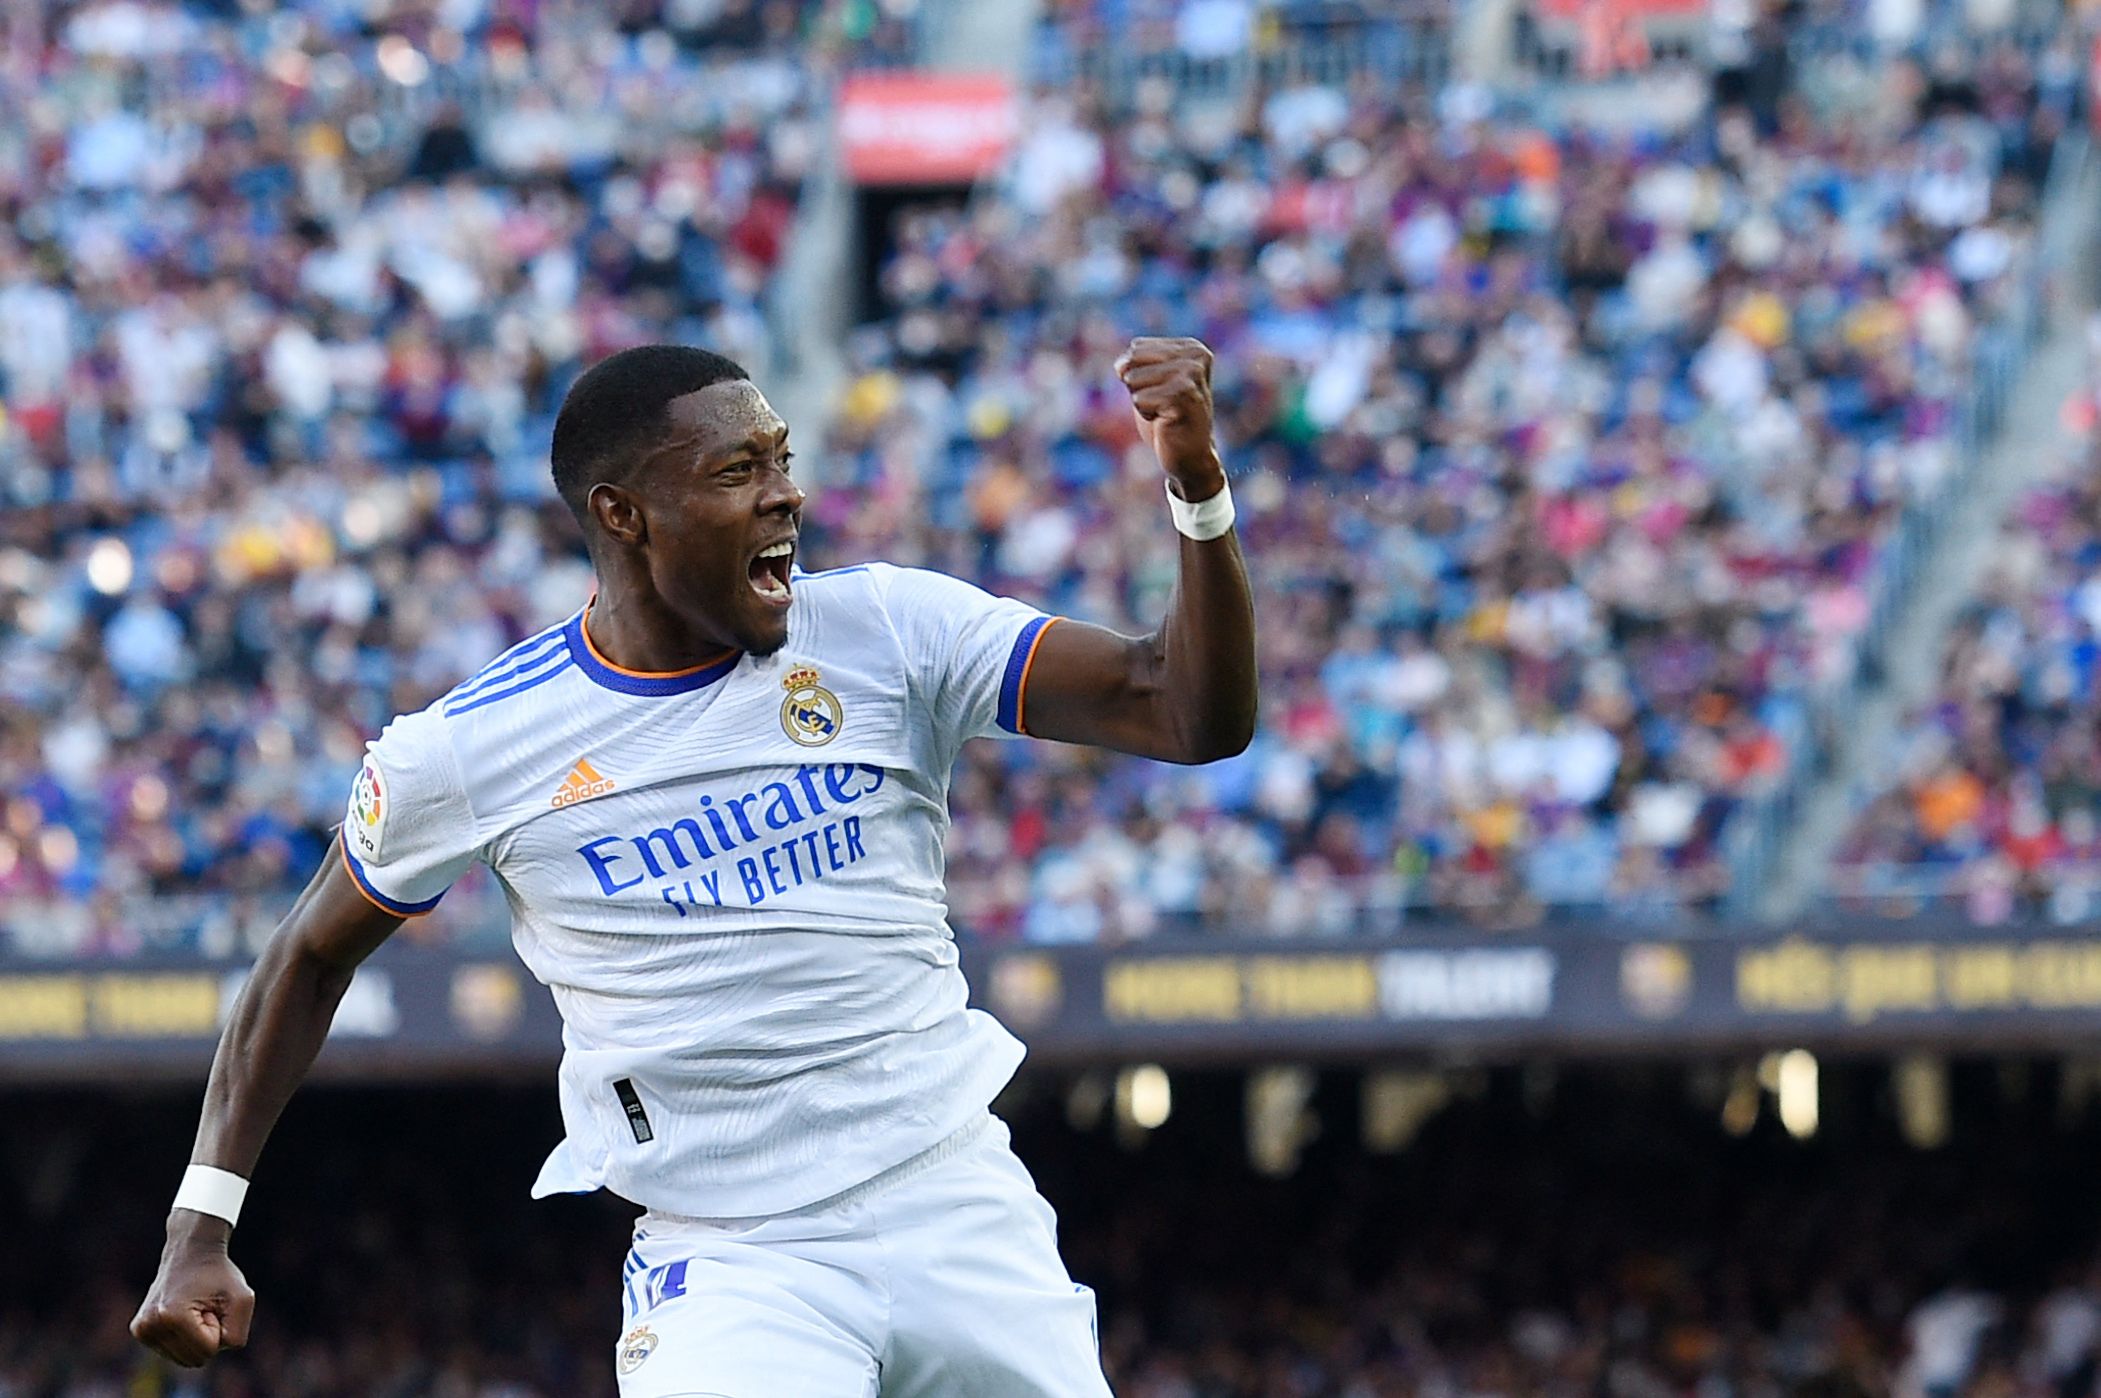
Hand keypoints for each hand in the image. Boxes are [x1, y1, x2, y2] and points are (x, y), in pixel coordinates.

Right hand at [131, 1227, 253, 1367]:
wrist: (191, 1251)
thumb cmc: (219, 1274)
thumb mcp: (243, 1299)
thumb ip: (237, 1334)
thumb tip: (215, 1352)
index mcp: (171, 1316)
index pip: (208, 1350)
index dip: (219, 1327)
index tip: (212, 1304)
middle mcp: (149, 1326)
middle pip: (195, 1359)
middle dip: (208, 1336)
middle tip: (204, 1307)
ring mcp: (141, 1329)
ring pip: (183, 1359)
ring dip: (196, 1337)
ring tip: (193, 1309)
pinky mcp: (139, 1331)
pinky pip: (173, 1352)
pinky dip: (184, 1337)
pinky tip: (182, 1313)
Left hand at [1116, 337, 1224, 500]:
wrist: (1190, 456)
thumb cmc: (1167, 418)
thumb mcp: (1150, 380)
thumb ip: (1133, 362)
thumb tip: (1120, 366)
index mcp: (1191, 347)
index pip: (1136, 347)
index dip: (1139, 374)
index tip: (1162, 391)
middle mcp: (1196, 357)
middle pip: (1133, 360)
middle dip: (1138, 386)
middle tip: (1162, 404)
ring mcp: (1192, 375)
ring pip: (1133, 379)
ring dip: (1142, 401)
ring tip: (1164, 412)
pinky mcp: (1183, 397)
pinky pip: (1139, 399)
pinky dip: (1145, 414)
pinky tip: (1165, 422)